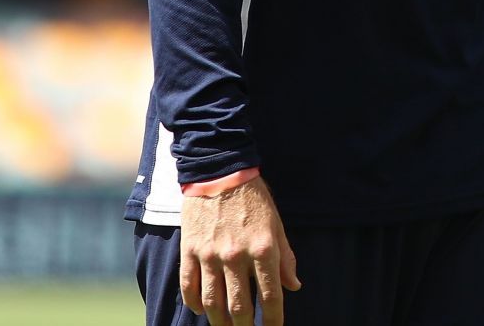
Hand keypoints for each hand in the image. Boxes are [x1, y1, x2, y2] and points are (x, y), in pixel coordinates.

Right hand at [179, 176, 300, 325]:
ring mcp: (210, 255)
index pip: (270, 296)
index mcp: (263, 249)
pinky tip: (203, 310)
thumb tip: (293, 286)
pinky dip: (195, 304)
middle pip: (239, 307)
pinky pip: (189, 287)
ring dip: (220, 322)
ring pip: (212, 303)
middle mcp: (236, 256)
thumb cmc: (253, 198)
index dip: (273, 320)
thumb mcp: (277, 224)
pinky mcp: (190, 250)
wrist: (219, 172)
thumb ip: (285, 257)